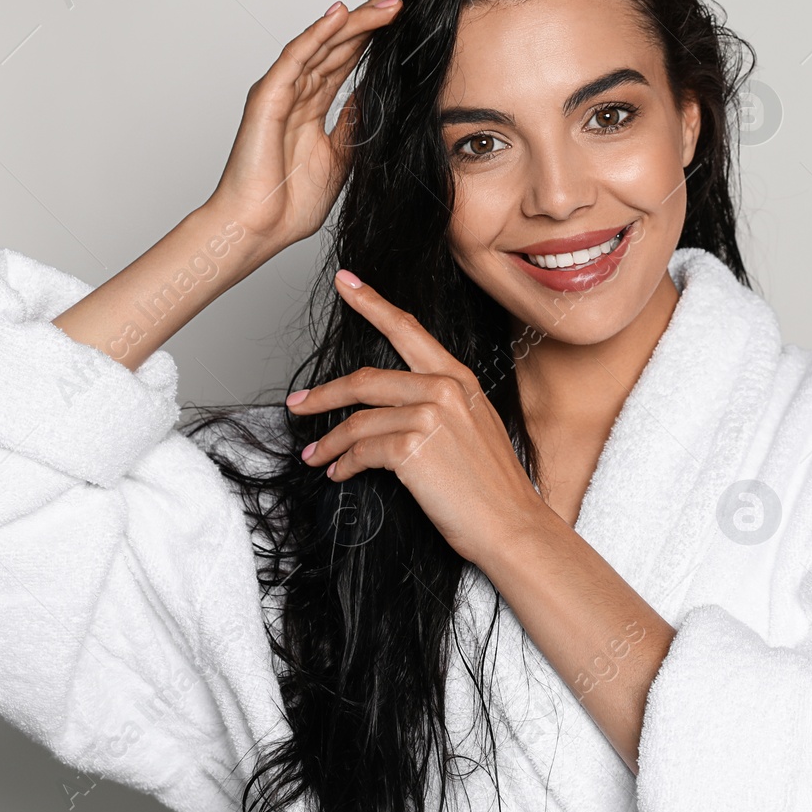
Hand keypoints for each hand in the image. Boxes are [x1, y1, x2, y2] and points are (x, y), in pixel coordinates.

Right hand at [202, 0, 409, 261]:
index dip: (376, 32)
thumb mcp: (341, 158)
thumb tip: (377, 96)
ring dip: (357, 18)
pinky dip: (318, 33)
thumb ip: (355, 124)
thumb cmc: (288, 203)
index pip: (348, 56)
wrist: (256, 229)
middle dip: (373, 13)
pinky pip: (296, 58)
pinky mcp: (268, 97)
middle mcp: (296, 90)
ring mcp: (281, 91)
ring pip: (324, 42)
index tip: (407, 11)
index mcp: (311, 104)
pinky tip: (342, 14)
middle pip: (340, 41)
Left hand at [285, 269, 547, 564]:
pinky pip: (361, 450)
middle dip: (324, 394)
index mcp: (460, 379)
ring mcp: (429, 416)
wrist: (512, 528)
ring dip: (328, 442)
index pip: (409, 329)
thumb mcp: (474, 430)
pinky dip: (343, 464)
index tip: (346, 283)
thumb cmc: (492, 488)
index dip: (372, 303)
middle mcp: (445, 389)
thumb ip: (440, 407)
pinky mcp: (411, 448)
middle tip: (299, 403)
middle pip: (366, 380)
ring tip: (316, 456)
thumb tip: (390, 411)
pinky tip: (339, 474)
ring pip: (357, 420)